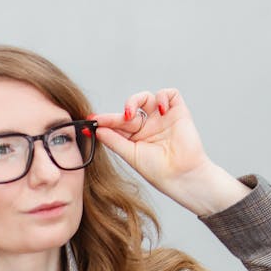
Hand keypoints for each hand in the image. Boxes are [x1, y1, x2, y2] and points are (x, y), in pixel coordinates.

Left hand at [90, 89, 249, 215]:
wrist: (181, 176)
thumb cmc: (158, 171)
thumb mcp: (131, 155)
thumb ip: (114, 141)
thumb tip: (97, 129)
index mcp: (135, 137)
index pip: (117, 123)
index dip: (104, 120)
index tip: (89, 122)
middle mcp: (148, 126)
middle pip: (129, 110)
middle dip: (118, 114)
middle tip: (112, 121)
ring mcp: (162, 118)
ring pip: (146, 98)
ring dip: (135, 100)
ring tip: (131, 114)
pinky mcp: (178, 112)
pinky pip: (170, 94)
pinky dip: (163, 97)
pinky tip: (160, 110)